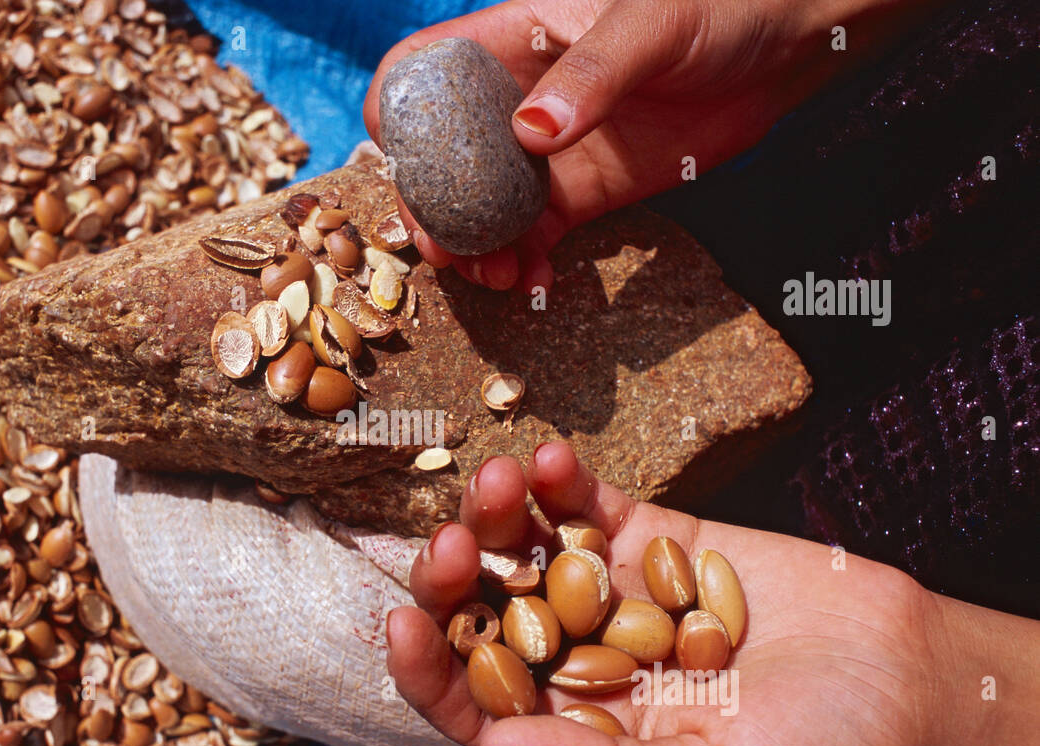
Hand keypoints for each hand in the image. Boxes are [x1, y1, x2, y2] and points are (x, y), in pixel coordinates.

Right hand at [364, 0, 934, 292]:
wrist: (781, 47)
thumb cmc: (718, 4)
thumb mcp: (654, 22)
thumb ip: (595, 72)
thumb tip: (531, 134)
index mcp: (509, 39)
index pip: (421, 73)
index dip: (398, 117)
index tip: (410, 165)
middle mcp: (514, 99)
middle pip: (439, 157)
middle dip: (433, 208)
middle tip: (451, 250)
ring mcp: (545, 152)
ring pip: (480, 207)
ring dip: (475, 247)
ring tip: (496, 275)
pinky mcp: (580, 192)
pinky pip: (534, 235)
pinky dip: (523, 262)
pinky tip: (532, 282)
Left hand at [386, 443, 1039, 745]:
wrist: (901, 676)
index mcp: (574, 740)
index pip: (473, 712)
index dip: (428, 674)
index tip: (402, 625)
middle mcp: (573, 668)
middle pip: (483, 622)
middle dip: (453, 581)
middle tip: (451, 540)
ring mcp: (604, 599)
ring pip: (523, 555)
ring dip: (497, 515)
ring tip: (499, 479)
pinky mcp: (644, 543)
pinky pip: (587, 510)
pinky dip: (566, 482)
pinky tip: (555, 458)